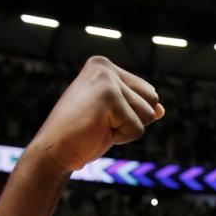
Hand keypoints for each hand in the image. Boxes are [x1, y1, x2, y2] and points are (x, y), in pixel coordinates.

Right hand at [28, 56, 163, 171]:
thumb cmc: (83, 134)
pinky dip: (122, 138)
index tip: (104, 116)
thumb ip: (137, 108)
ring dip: (127, 129)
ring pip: (148, 114)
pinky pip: (138, 129)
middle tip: (103, 122)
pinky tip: (98, 131)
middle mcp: (105, 67)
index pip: (148, 92)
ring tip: (100, 126)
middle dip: (134, 119)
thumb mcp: (115, 117)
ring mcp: (106, 80)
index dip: (132, 114)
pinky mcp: (109, 97)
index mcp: (104, 66)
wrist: (55, 150)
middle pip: (152, 100)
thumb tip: (161, 110)